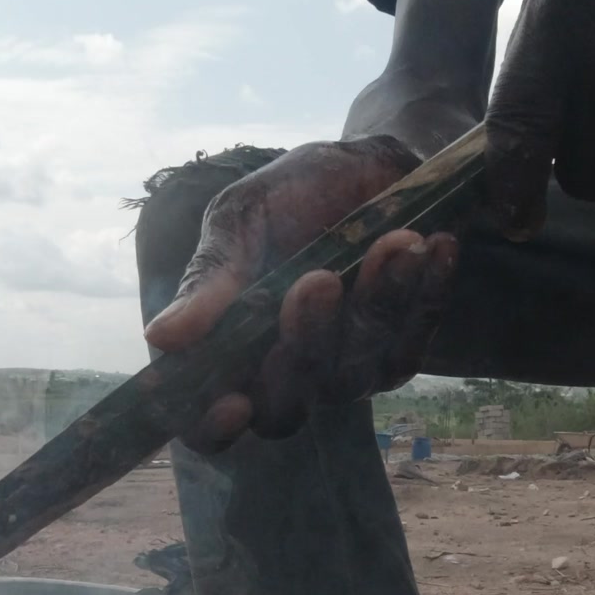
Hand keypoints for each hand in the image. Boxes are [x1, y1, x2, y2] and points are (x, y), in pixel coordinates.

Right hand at [143, 136, 459, 450]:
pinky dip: (424, 300)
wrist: (368, 166)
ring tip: (395, 240)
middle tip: (320, 278)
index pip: (204, 424)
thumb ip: (211, 277)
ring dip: (374, 305)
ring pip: (352, 375)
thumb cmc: (292, 195)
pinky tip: (434, 248)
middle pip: (285, 409)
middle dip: (304, 345)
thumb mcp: (241, 220)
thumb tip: (160, 338)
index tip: (234, 401)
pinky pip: (409, 349)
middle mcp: (282, 375)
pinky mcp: (394, 355)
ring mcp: (341, 373)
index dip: (213, 428)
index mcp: (227, 350)